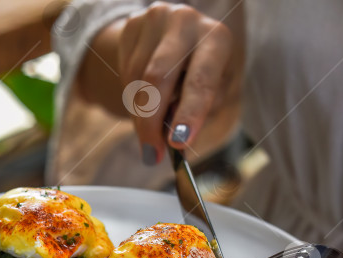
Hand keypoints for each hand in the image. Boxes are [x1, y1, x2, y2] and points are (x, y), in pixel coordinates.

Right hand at [81, 2, 241, 163]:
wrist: (179, 39)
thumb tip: (172, 142)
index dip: (189, 113)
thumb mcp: (214, 93)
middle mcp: (187, 22)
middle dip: (151, 122)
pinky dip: (131, 96)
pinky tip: (144, 101)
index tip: (177, 143)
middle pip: (157, 78)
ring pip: (136, 79)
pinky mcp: (132, 24)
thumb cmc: (204, 73)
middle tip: (151, 154)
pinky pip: (124, 72)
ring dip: (140, 115)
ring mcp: (156, 18)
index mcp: (217, 39)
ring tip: (150, 132)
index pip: (201, 81)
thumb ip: (198, 115)